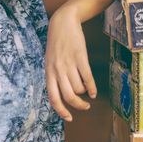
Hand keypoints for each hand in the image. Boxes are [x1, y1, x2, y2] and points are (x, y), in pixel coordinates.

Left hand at [45, 6, 96, 121]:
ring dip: (84, 95)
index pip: (53, 97)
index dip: (61, 110)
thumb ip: (54, 76)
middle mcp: (57, 70)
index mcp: (49, 72)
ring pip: (78, 88)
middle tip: (84, 107)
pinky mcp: (80, 57)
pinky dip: (92, 88)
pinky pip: (87, 78)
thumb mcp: (50, 61)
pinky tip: (93, 91)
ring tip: (87, 94)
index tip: (69, 118)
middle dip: (77, 106)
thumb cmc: (56, 44)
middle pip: (68, 96)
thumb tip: (62, 95)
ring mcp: (69, 64)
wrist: (62, 23)